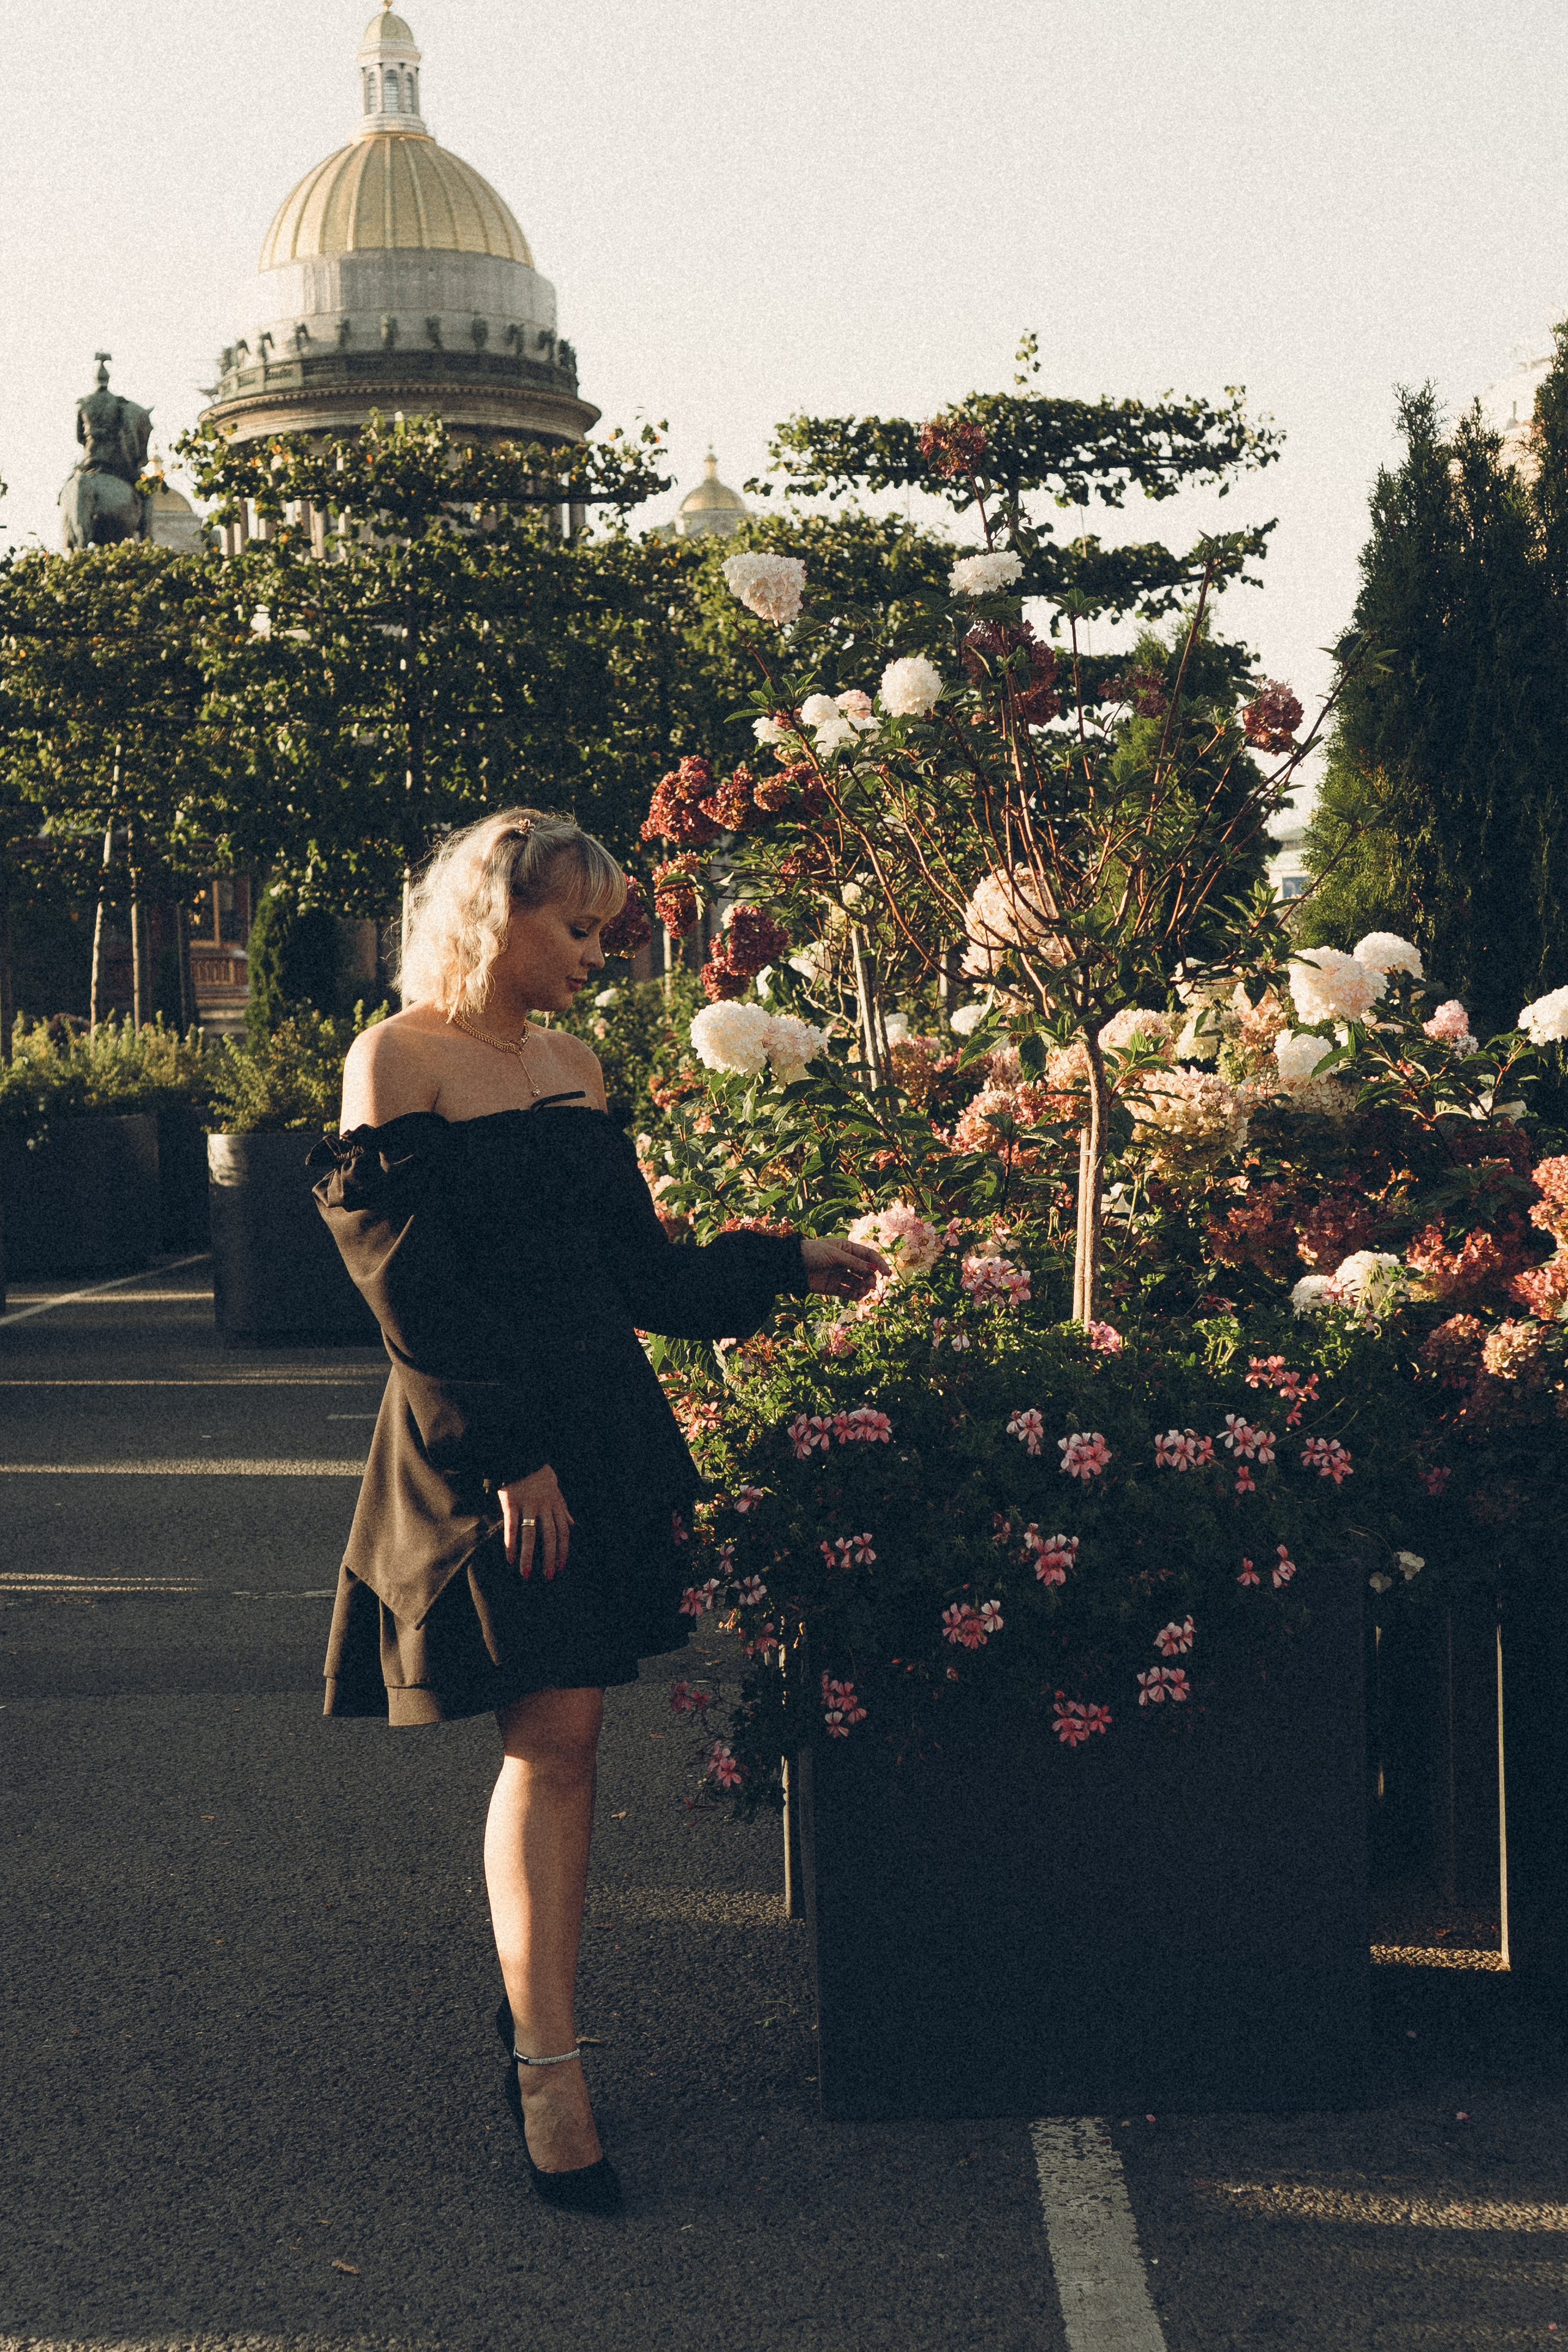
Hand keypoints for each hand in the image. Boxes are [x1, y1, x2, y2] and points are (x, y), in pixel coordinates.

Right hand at [499, 1464, 573, 1579]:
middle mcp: (544, 1506)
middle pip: (549, 1537)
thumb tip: (573, 1523)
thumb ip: (563, 1508)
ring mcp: (528, 1505)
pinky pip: (512, 1527)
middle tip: (548, 1576)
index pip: (563, 1532)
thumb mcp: (555, 1489)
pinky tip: (510, 1559)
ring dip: (528, 1557)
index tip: (561, 1567)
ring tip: (527, 1574)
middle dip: (549, 1558)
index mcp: (555, 1504)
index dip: (563, 1550)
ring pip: (530, 1535)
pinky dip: (510, 1544)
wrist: (520, 1455)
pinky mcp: (511, 1502)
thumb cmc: (539, 1475)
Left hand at [800, 1235, 888, 1300]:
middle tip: (870, 1285)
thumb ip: (853, 1263)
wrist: (792, 1266)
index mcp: (847, 1248)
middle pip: (866, 1271)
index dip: (879, 1264)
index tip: (887, 1274)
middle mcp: (846, 1262)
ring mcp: (840, 1275)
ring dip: (863, 1288)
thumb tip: (871, 1271)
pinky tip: (857, 1297)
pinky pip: (848, 1293)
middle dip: (870, 1278)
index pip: (869, 1256)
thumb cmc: (812, 1253)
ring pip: (858, 1283)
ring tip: (862, 1291)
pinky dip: (854, 1296)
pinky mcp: (833, 1287)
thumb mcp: (834, 1255)